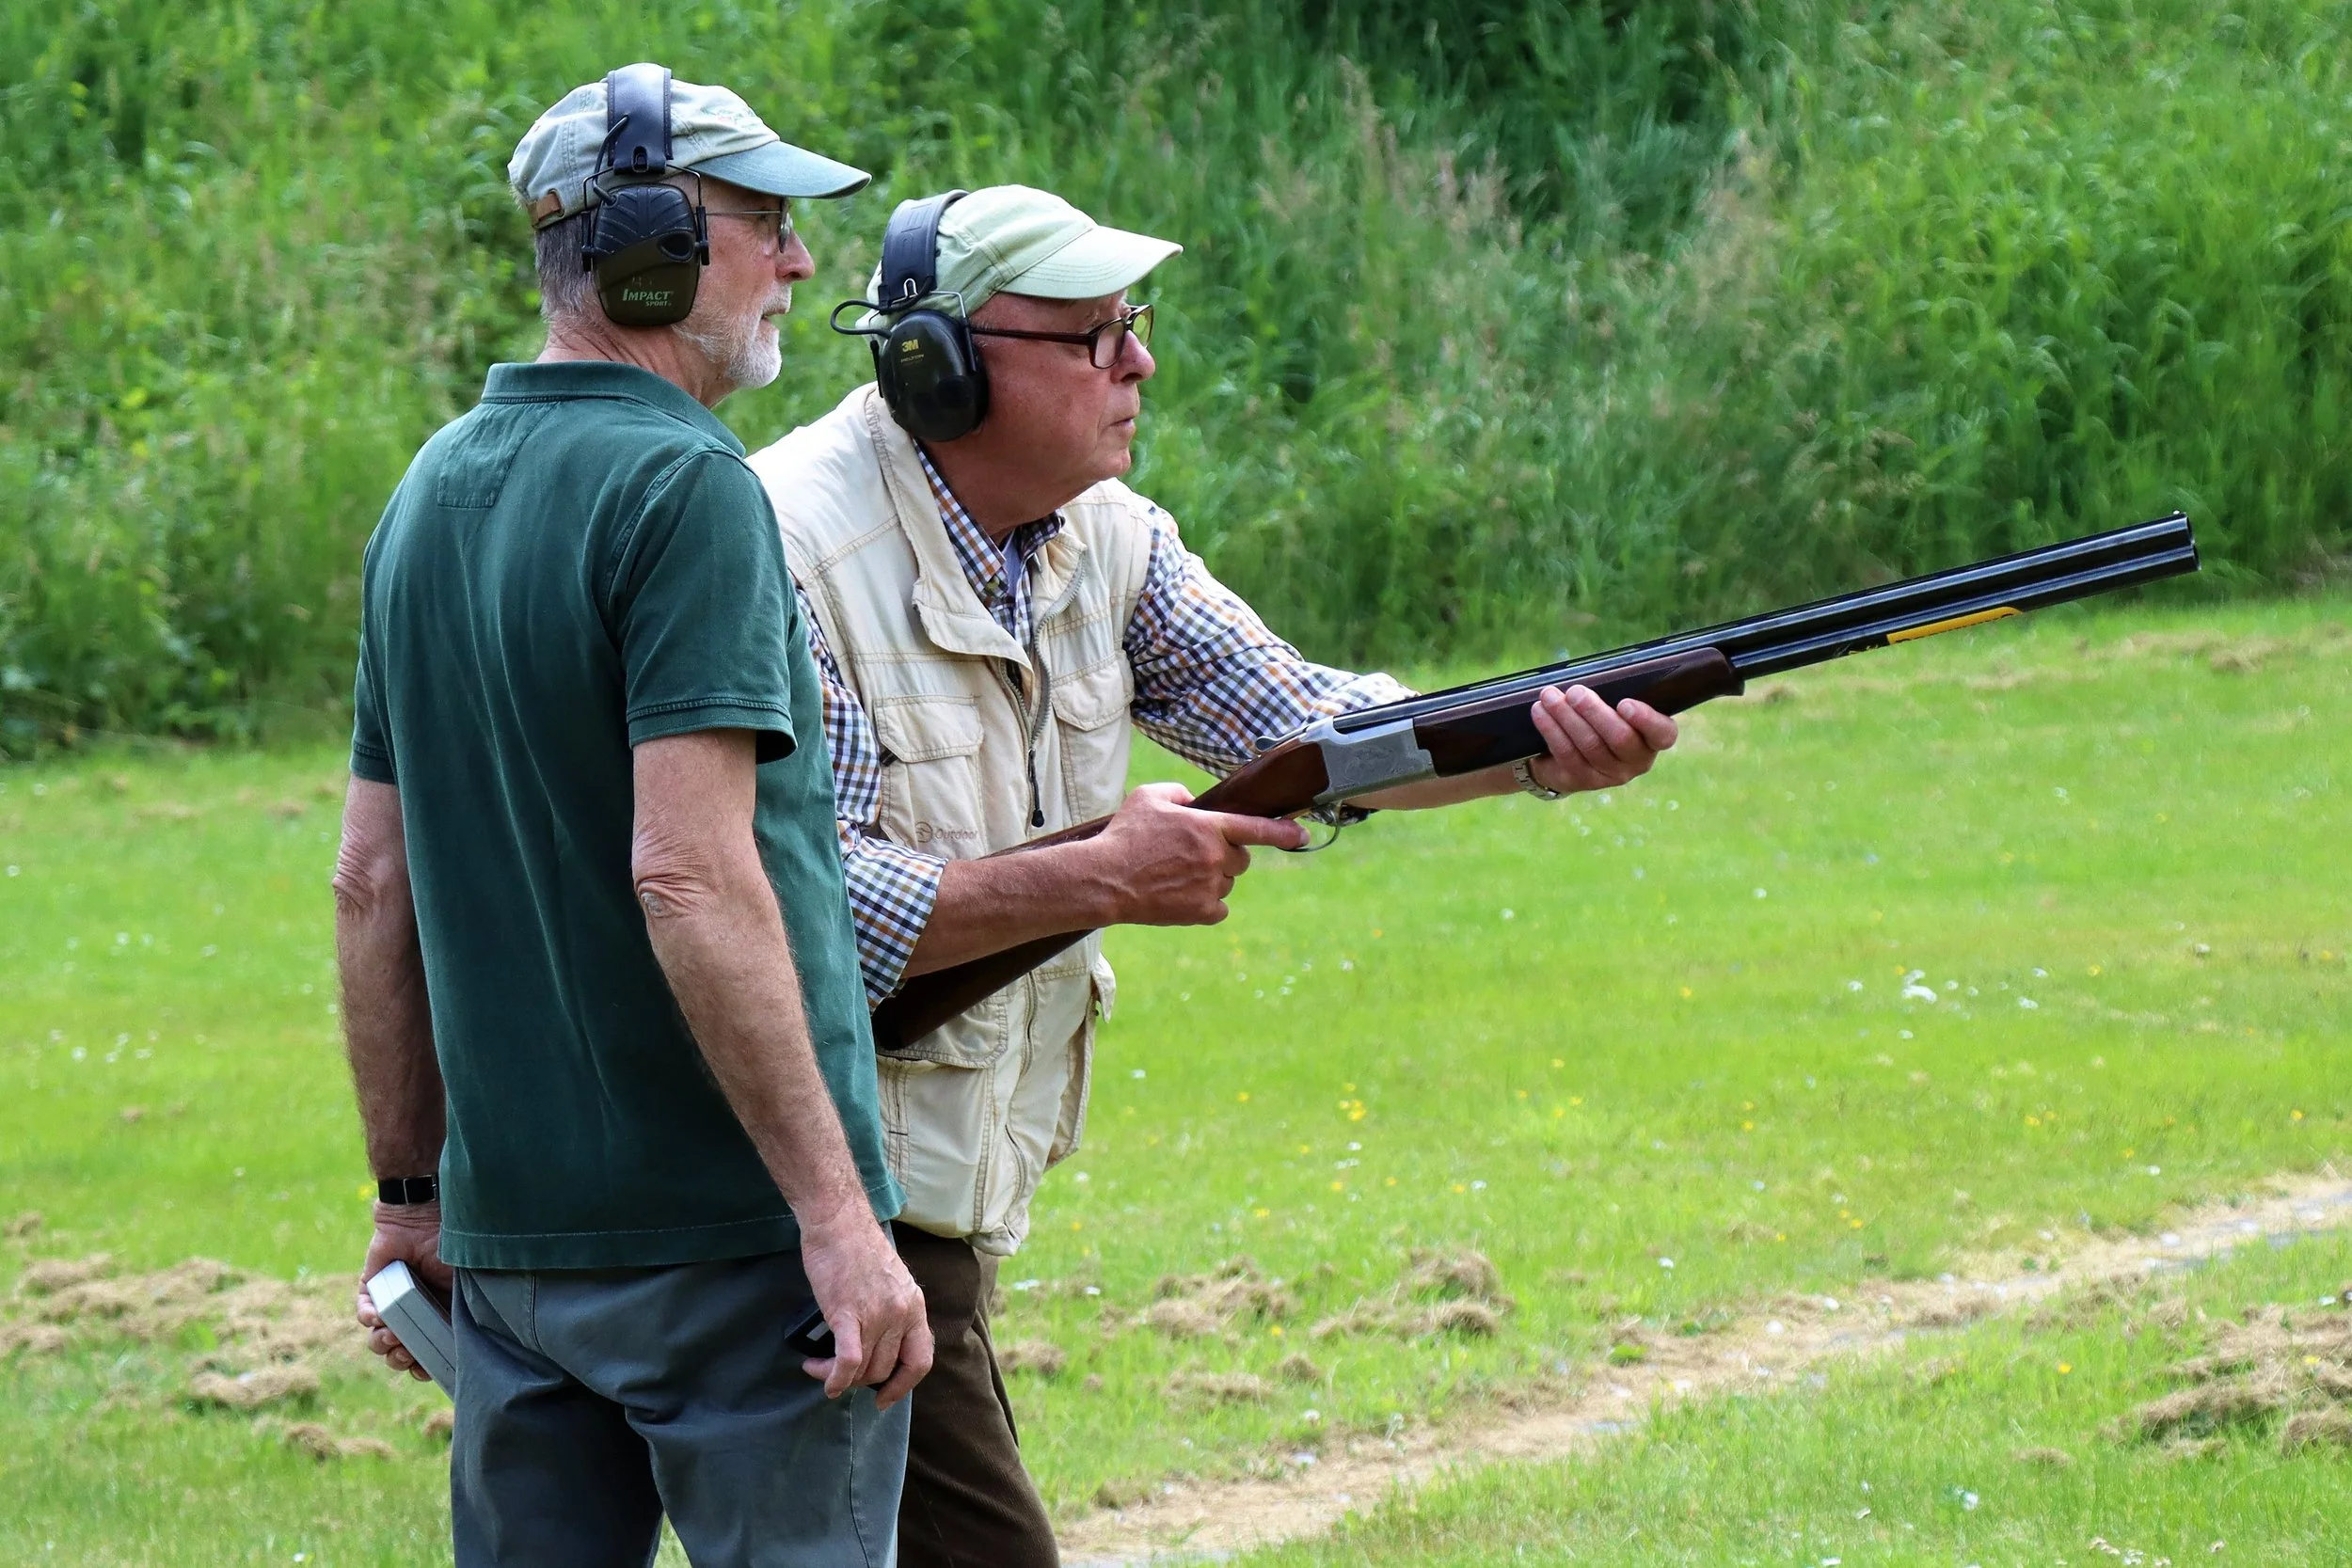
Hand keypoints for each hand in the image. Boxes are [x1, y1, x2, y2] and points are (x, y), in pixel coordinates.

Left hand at [354, 1201, 452, 1380]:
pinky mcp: (371, 1289)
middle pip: (401, 1352)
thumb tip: (467, 1345)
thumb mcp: (464, 1285)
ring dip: (382, 1344)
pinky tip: (377, 1316)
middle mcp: (415, 1313)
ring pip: (379, 1339)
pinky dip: (369, 1318)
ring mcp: (392, 1303)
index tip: (424, 1371)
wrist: (423, 1218)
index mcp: (439, 1315)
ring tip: (391, 1335)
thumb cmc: (452, 1249)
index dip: (424, 1366)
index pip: (428, 1351)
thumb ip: (466, 1311)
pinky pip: (364, 1314)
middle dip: (401, 1359)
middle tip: (405, 1353)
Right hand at [797, 1208, 933, 1408]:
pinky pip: (847, 1361)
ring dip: (839, 1378)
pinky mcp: (847, 1314)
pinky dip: (834, 1378)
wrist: (838, 1223)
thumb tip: (880, 1343)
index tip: (884, 1398)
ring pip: (863, 1369)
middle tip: (838, 1374)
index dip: (903, 1385)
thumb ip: (893, 1310)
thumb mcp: (892, 1280)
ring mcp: (876, 1315)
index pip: (920, 1359)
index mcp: (914, 1305)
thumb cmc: (858, 1247)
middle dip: (859, 1380)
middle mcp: (900, 1313)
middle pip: (884, 1368)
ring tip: (818, 1368)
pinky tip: (825, 1381)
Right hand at [1084, 782, 1309, 926]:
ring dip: (1213, 879)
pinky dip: (1207, 903)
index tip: (1303, 835)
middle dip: (1226, 856)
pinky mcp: (1200, 912)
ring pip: (1228, 883)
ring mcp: (1210, 887)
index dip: (1285, 832)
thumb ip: (1179, 793)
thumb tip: (1194, 802)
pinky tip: (1182, 895)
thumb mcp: (1148, 797)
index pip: (1258, 829)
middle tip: (1196, 855)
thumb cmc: (1125, 835)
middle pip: (1241, 860)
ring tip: (1177, 876)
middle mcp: (1216, 857)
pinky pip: (1219, 909)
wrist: (1104, 879)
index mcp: (1209, 827)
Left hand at [1526, 685, 1677, 794]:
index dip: (1646, 720)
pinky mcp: (1583, 781)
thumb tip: (1589, 681)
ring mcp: (1610, 775)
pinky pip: (1567, 754)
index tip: (1624, 703)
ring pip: (1590, 745)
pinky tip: (1540, 712)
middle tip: (1575, 692)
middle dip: (1594, 712)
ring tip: (1549, 696)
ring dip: (1567, 717)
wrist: (1564, 754)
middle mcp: (1637, 761)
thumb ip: (1611, 694)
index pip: (1663, 733)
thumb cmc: (1595, 717)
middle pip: (1620, 738)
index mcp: (1652, 739)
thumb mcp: (1609, 705)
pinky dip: (1551, 729)